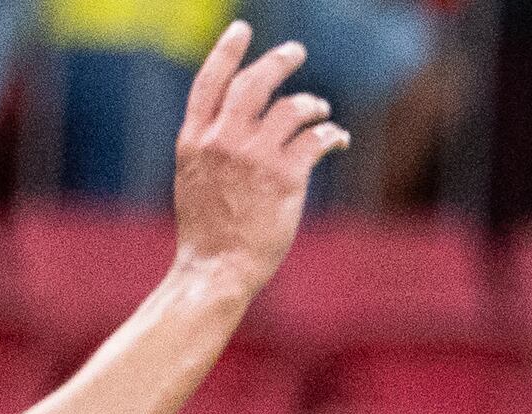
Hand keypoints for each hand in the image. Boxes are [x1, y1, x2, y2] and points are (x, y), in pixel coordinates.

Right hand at [173, 24, 346, 295]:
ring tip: (320, 109)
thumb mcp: (193, 178)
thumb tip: (229, 124)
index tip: (241, 30)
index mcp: (194, 139)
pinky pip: (315, 140)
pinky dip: (331, 134)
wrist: (218, 265)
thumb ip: (208, 146)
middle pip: (254, 84)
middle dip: (277, 62)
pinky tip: (338, 138)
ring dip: (310, 104)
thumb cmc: (208, 230)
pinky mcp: (286, 177)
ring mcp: (255, 156)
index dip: (227, 52)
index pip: (210, 82)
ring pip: (290, 108)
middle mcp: (223, 140)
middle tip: (295, 51)